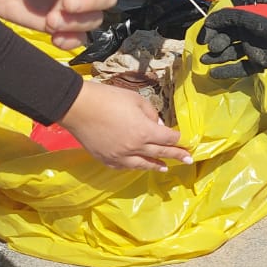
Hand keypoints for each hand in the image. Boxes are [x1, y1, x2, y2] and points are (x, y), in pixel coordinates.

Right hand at [61, 80, 191, 170]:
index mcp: (144, 131)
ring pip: (143, 164)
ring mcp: (119, 156)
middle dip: (176, 156)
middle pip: (160, 153)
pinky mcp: (106, 160)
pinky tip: (139, 166)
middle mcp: (134, 148)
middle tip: (188, 160)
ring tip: (165, 168)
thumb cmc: (109, 98)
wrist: (79, 108)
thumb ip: (151, 114)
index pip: (167, 138)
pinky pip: (125, 167)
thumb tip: (158, 125)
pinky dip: (135, 167)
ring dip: (156, 166)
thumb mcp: (136, 100)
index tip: (184, 141)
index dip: (177, 139)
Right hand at [199, 5, 266, 76]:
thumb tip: (207, 23)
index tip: (204, 39)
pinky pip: (240, 68)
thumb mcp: (248, 17)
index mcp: (243, 21)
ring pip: (230, 54)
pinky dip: (227, 71)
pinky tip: (214, 73)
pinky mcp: (258, 63)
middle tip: (212, 49)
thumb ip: (227, 18)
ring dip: (217, 58)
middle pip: (224, 40)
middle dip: (215, 44)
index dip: (211, 30)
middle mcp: (246, 34)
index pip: (221, 25)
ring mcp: (251, 49)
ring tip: (204, 61)